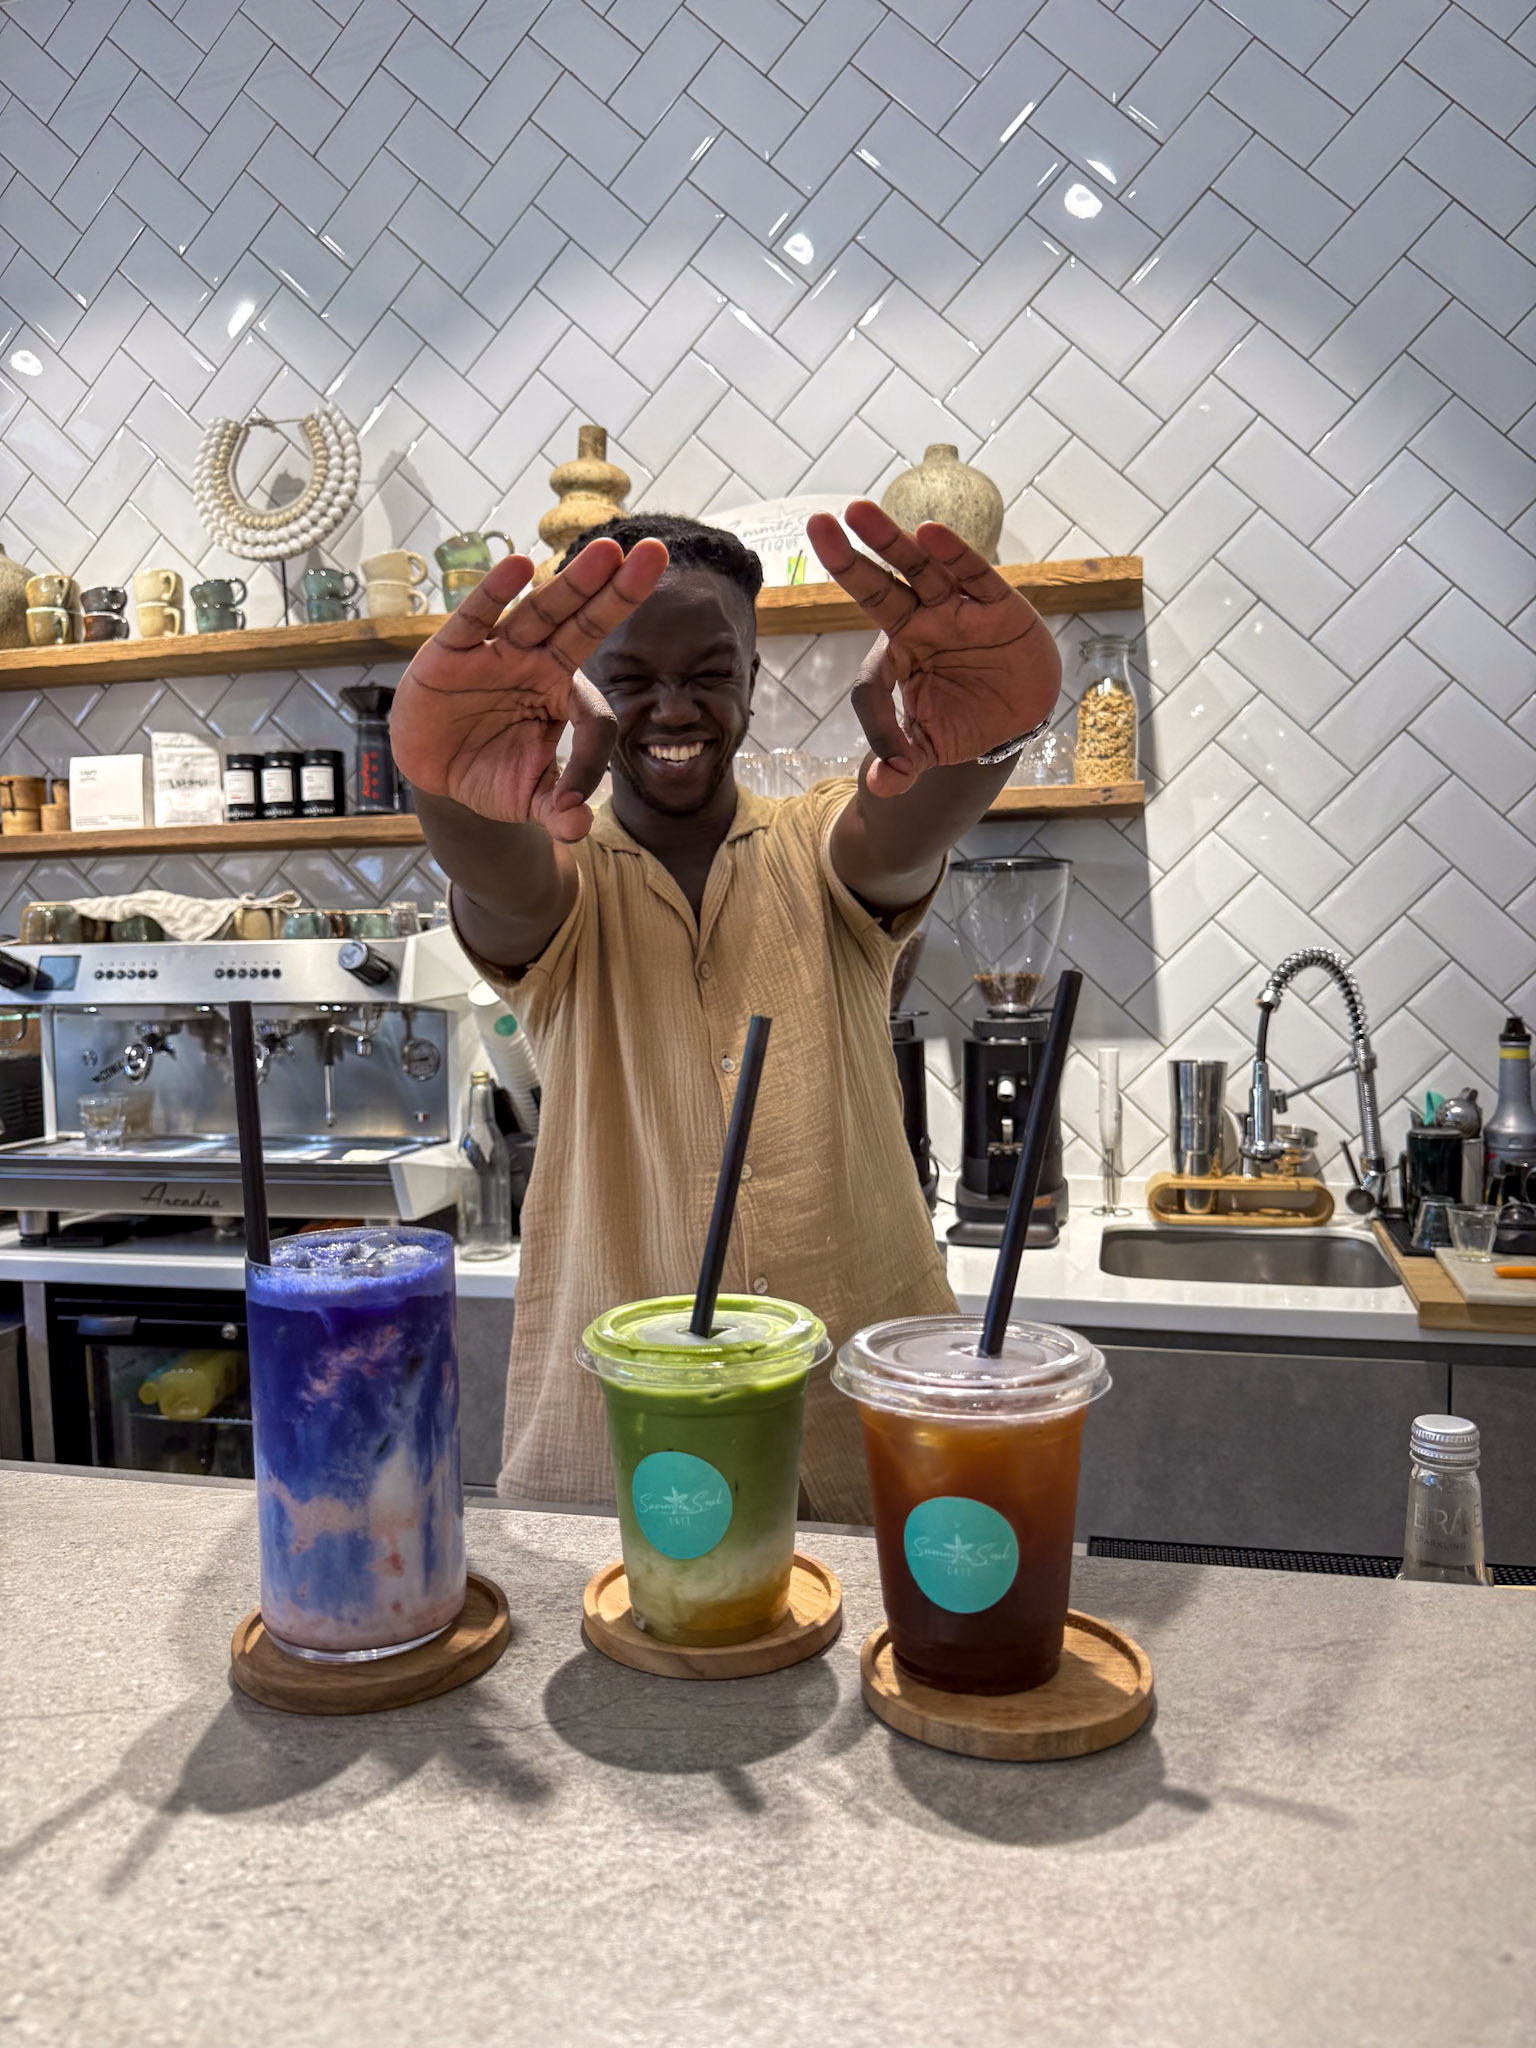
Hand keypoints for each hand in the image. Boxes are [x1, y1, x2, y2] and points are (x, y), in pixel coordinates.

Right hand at [391, 538, 668, 840]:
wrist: (438, 775)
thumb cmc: (492, 774)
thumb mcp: (529, 800)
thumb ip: (557, 811)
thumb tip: (578, 829)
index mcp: (563, 695)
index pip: (594, 713)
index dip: (589, 757)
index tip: (570, 801)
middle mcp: (537, 663)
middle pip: (584, 624)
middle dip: (617, 592)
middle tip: (654, 554)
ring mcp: (498, 652)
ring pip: (541, 612)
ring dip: (573, 584)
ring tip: (608, 554)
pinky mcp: (452, 651)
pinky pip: (478, 618)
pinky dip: (494, 593)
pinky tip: (518, 565)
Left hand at [805, 502, 1059, 797]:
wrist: (1019, 715)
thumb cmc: (964, 720)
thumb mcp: (929, 748)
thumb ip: (901, 762)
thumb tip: (880, 787)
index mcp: (898, 656)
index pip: (871, 675)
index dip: (876, 712)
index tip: (890, 757)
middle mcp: (921, 623)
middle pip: (879, 589)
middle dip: (849, 560)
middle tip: (818, 524)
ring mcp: (957, 609)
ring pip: (919, 568)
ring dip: (891, 541)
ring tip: (859, 513)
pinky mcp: (998, 605)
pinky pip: (972, 574)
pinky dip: (954, 554)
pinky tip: (930, 532)